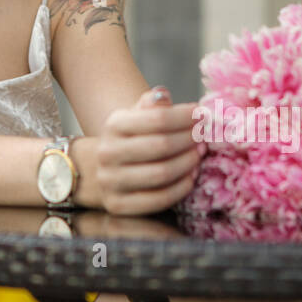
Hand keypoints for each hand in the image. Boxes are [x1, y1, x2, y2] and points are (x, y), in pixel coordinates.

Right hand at [94, 87, 202, 215]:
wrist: (98, 171)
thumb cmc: (129, 140)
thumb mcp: (134, 117)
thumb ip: (151, 104)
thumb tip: (164, 96)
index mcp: (113, 125)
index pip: (157, 118)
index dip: (185, 117)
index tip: (201, 115)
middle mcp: (108, 153)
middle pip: (162, 145)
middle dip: (189, 140)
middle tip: (204, 136)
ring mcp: (111, 181)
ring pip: (162, 173)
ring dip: (189, 163)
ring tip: (199, 154)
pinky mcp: (119, 205)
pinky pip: (160, 199)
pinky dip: (181, 187)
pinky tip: (191, 176)